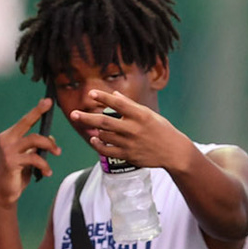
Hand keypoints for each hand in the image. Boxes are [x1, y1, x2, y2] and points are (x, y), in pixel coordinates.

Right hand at [0, 99, 62, 208]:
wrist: (3, 192)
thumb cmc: (17, 173)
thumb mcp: (28, 157)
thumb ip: (36, 146)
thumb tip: (50, 138)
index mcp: (9, 136)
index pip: (25, 120)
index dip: (36, 110)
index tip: (48, 100)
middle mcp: (6, 139)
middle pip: (26, 122)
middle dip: (38, 112)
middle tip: (50, 104)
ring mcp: (7, 150)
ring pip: (35, 139)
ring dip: (50, 146)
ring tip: (57, 153)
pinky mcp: (11, 162)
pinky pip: (35, 158)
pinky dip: (45, 165)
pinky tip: (48, 173)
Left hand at [69, 91, 192, 171]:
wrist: (174, 152)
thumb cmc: (162, 130)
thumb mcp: (149, 114)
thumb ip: (131, 105)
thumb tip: (115, 95)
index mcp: (141, 115)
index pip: (118, 103)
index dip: (103, 97)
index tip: (91, 93)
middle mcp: (134, 128)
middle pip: (104, 121)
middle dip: (86, 117)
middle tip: (73, 114)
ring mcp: (130, 143)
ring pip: (104, 135)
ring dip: (93, 130)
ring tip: (88, 126)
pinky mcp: (128, 155)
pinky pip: (107, 150)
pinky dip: (98, 144)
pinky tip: (94, 139)